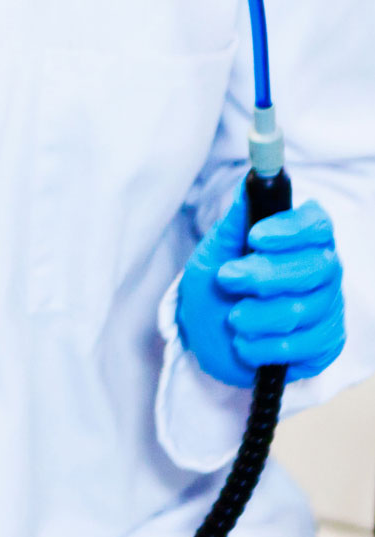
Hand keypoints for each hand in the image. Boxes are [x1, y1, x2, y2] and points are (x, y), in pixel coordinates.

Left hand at [177, 190, 345, 388]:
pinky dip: (266, 347)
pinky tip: (245, 344)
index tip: (255, 236)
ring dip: (258, 317)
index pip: (317, 224)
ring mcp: (328, 307)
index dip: (292, 230)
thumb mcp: (210, 257)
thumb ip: (231, 227)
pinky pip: (307, 346)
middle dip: (265, 276)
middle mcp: (323, 270)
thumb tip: (246, 188)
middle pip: (316, 267)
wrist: (207, 343)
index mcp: (298, 241)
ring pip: (307, 310)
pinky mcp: (326, 344)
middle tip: (227, 279)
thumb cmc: (213, 292)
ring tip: (233, 319)